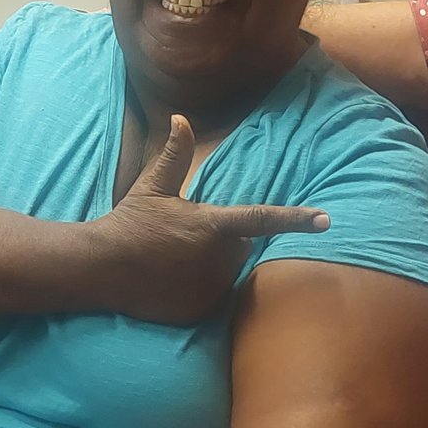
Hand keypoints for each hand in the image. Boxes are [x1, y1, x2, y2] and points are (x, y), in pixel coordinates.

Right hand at [87, 115, 327, 325]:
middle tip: (183, 238)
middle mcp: (217, 258)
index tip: (325, 220)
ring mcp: (209, 287)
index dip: (296, 218)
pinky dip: (199, 289)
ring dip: (211, 265)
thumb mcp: (152, 187)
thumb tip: (181, 117)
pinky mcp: (199, 310)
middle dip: (221, 242)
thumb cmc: (129, 223)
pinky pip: (212, 297)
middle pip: (240, 248)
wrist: (102, 268)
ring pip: (227, 272)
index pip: (262, 219)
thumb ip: (174, 155)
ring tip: (174, 260)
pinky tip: (171, 282)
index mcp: (211, 225)